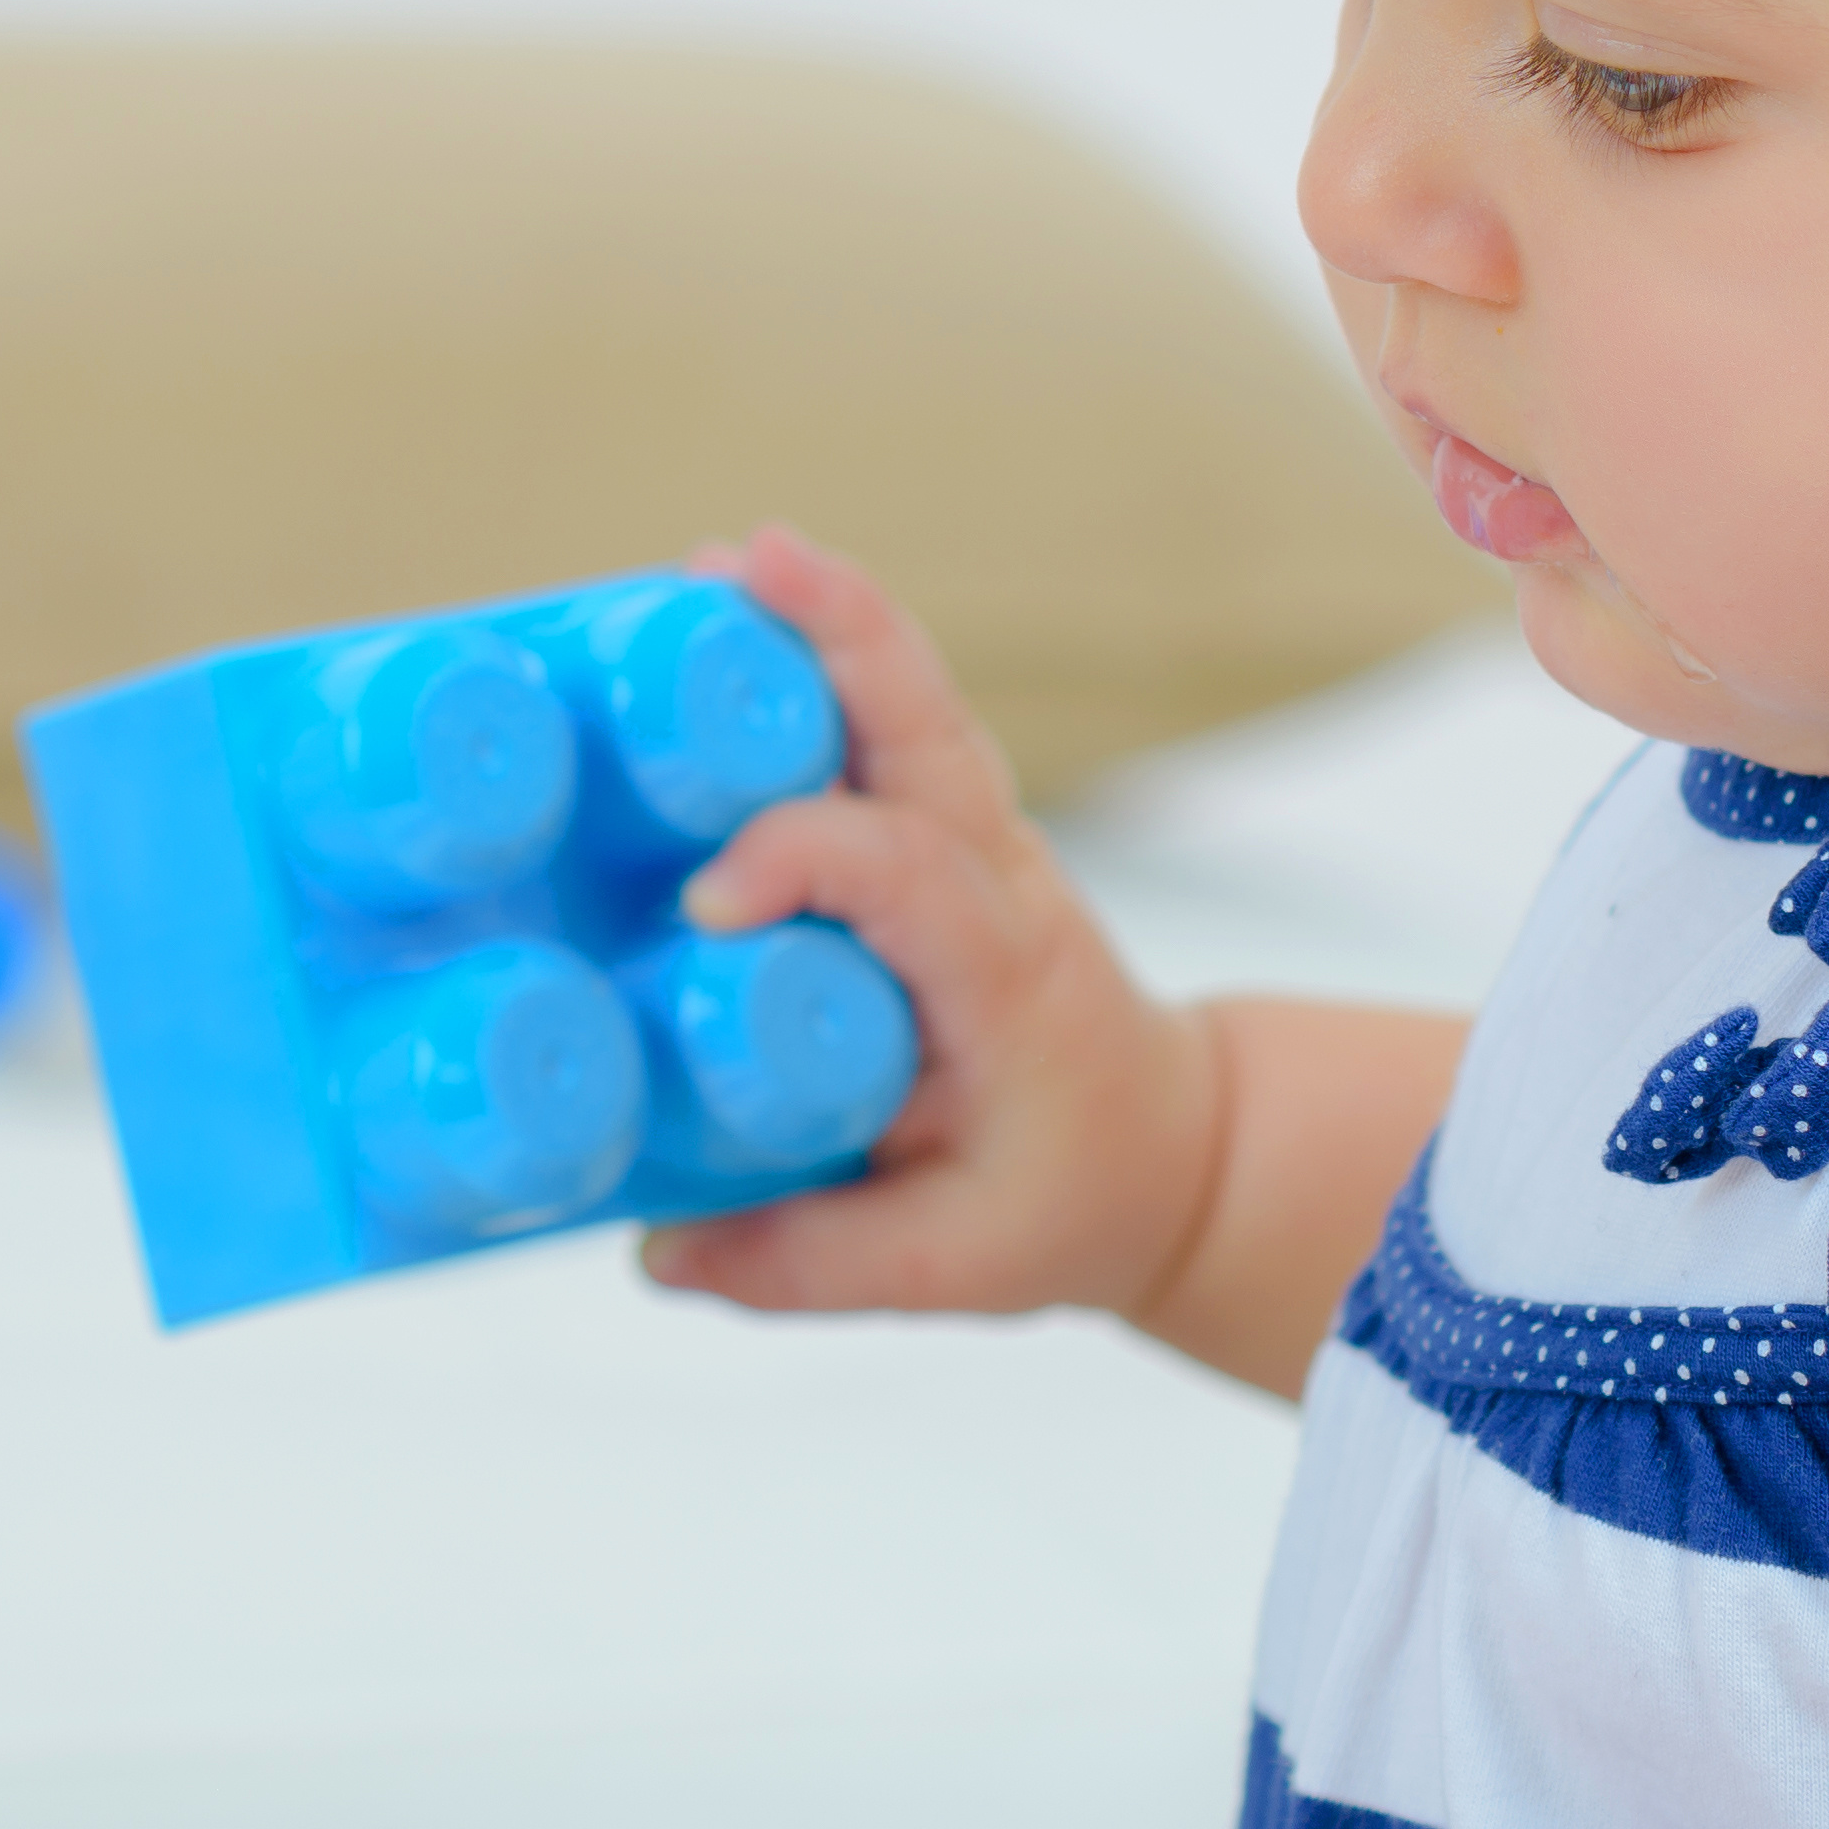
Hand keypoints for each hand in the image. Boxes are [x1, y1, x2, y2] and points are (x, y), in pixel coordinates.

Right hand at [640, 528, 1236, 1337]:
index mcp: (1006, 977)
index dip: (806, 856)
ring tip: (720, 560)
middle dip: (840, 638)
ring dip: (828, 622)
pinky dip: (826, 659)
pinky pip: (891, 729)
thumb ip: (809, 1263)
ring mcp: (980, 845)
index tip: (708, 905)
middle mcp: (999, 882)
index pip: (910, 873)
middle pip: (931, 731)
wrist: (1175, 1153)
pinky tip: (740, 611)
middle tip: (734, 569)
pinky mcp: (945, 837)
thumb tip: (654, 1250)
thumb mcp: (956, 1268)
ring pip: (915, 705)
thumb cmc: (1065, 1199)